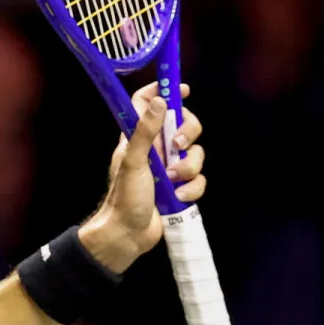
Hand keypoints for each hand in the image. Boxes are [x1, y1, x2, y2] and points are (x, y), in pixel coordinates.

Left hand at [79, 83, 205, 271]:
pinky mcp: (181, 187)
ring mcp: (170, 168)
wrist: (128, 234)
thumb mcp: (132, 161)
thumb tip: (159, 101)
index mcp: (139, 138)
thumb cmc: (124, 197)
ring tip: (172, 181)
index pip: (150, 105)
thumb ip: (144, 131)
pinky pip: (199, 179)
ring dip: (188, 168)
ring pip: (196, 154)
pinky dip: (191, 188)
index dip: (165, 92)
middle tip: (177, 146)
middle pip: (185, 125)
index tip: (183, 89)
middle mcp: (157, 149)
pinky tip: (177, 197)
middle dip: (188, 134)